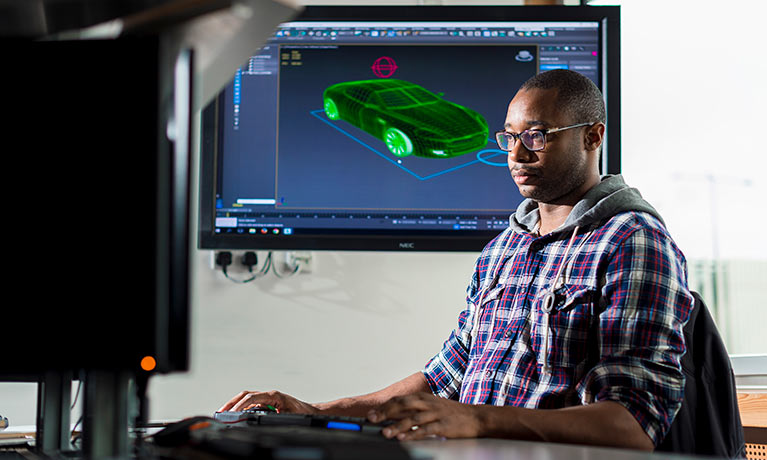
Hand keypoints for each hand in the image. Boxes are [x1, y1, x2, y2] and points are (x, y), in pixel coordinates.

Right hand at [218, 390, 319, 413]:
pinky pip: (250, 404)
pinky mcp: (266, 404)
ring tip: (223, 413)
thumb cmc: (302, 413)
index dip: (241, 405)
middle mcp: (269, 395)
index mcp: (274, 395)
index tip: (232, 412)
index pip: (252, 397)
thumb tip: (260, 418)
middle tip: (221, 412)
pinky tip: (234, 415)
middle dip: (232, 403)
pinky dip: (240, 408)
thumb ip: (274, 417)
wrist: (311, 413)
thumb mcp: (288, 416)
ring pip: (246, 399)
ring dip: (234, 405)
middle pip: (245, 395)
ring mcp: (267, 399)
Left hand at [367, 392, 482, 440]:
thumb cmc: (451, 413)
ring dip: (397, 425)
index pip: (399, 400)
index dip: (384, 407)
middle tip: (372, 420)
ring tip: (385, 433)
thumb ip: (414, 411)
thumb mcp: (431, 407)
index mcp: (423, 398)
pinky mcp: (443, 425)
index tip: (371, 415)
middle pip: (402, 406)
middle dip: (385, 413)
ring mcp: (435, 414)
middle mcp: (427, 403)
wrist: (475, 417)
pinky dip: (413, 434)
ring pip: (412, 418)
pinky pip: (425, 430)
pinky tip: (404, 438)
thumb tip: (393, 417)